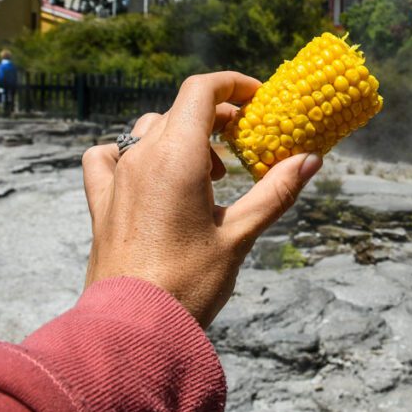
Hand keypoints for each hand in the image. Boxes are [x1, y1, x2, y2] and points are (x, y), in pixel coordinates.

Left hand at [81, 71, 322, 326]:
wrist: (131, 327)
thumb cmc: (188, 284)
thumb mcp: (240, 236)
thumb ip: (275, 192)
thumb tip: (310, 160)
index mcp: (177, 157)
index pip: (202, 90)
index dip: (233, 84)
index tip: (258, 99)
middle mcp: (142, 156)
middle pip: (181, 109)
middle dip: (217, 114)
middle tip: (244, 141)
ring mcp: (116, 177)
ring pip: (149, 129)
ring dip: (183, 135)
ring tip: (209, 172)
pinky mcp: (101, 201)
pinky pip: (107, 156)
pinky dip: (129, 152)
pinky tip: (147, 174)